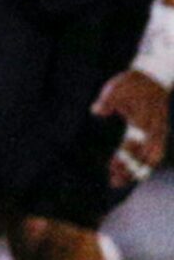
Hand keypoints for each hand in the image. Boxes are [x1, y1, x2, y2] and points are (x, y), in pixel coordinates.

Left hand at [93, 66, 169, 189]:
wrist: (154, 77)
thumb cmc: (131, 83)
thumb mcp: (115, 88)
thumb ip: (107, 101)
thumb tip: (96, 111)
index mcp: (141, 121)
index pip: (131, 146)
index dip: (122, 159)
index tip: (111, 170)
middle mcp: (153, 129)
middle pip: (143, 156)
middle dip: (130, 170)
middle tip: (115, 182)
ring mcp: (160, 131)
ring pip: (154, 156)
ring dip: (141, 170)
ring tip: (127, 181)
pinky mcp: (162, 131)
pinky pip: (159, 151)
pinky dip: (150, 163)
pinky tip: (140, 171)